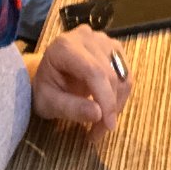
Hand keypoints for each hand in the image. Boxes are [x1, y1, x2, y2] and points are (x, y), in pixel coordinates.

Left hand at [31, 25, 132, 142]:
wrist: (48, 73)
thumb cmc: (44, 88)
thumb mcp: (48, 103)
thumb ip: (70, 108)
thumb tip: (98, 115)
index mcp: (65, 47)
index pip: (94, 71)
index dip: (105, 99)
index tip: (108, 125)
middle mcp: (88, 37)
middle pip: (110, 73)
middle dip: (110, 106)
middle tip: (100, 132)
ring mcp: (103, 40)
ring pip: (123, 74)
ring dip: (118, 102)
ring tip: (103, 124)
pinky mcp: (114, 47)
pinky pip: (126, 73)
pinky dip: (121, 94)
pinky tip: (108, 107)